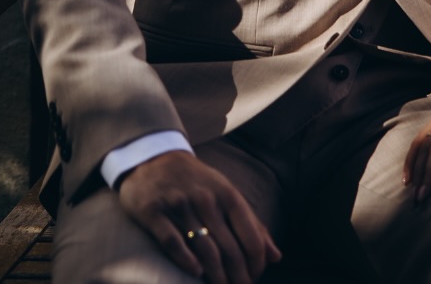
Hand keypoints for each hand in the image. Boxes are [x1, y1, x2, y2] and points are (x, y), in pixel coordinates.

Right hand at [117, 151, 280, 282]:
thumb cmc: (197, 182)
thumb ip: (251, 224)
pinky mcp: (154, 212)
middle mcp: (206, 199)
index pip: (250, 234)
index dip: (256, 261)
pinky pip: (172, 240)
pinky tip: (196, 273)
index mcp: (227, 194)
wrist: (154, 158)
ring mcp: (180, 205)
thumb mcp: (227, 194)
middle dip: (239, 275)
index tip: (256, 276)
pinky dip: (185, 259)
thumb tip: (276, 256)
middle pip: (229, 246)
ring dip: (217, 274)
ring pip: (204, 247)